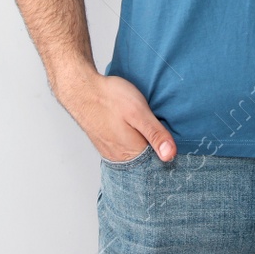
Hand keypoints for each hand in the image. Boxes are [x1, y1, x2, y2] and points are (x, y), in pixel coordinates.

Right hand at [59, 69, 176, 162]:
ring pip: (135, 155)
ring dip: (143, 145)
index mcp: (132, 154)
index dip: (167, 151)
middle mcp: (120, 158)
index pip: (157, 164)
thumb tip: (170, 155)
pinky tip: (134, 129)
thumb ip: (155, 134)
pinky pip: (124, 149)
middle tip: (160, 129)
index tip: (172, 139)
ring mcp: (111, 152)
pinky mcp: (105, 144)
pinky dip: (132, 142)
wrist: (82, 89)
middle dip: (156, 149)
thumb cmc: (109, 98)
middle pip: (146, 161)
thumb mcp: (138, 112)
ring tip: (147, 129)